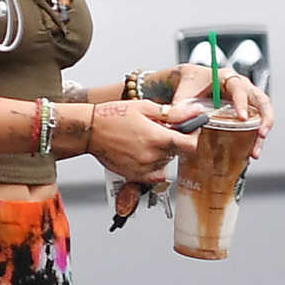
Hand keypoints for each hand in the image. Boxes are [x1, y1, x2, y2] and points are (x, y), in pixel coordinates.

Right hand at [61, 100, 196, 183]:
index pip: (192, 145)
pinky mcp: (135, 176)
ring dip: (163, 152)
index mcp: (158, 139)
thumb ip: (174, 113)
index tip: (190, 130)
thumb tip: (194, 112)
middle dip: (175, 141)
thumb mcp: (146, 108)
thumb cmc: (113, 116)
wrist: (90, 131)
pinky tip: (141, 152)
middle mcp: (152, 157)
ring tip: (146, 139)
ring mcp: (144, 169)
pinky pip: (154, 174)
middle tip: (159, 129)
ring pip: (166, 163)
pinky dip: (153, 164)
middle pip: (179, 153)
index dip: (194, 137)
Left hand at [168, 64, 273, 157]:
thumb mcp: (183, 94)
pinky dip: (254, 137)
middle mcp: (241, 86)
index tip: (241, 117)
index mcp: (226, 77)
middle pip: (261, 100)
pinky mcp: (245, 111)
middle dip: (265, 118)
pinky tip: (249, 153)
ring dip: (262, 132)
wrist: (191, 83)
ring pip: (262, 113)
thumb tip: (177, 126)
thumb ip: (179, 108)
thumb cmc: (189, 85)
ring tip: (254, 153)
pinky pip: (255, 122)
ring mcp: (246, 99)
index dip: (242, 102)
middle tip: (261, 135)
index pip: (239, 88)